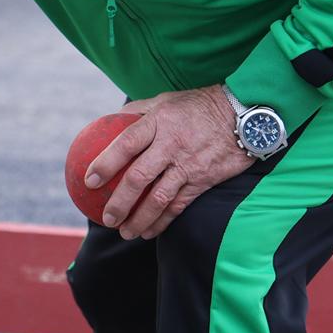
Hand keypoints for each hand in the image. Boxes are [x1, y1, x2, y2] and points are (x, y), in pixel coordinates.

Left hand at [90, 85, 249, 239]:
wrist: (242, 116)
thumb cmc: (198, 106)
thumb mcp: (166, 99)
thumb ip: (138, 110)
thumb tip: (109, 120)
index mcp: (158, 122)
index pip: (126, 144)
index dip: (105, 163)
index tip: (90, 180)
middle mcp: (171, 144)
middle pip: (138, 177)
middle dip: (119, 201)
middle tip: (106, 218)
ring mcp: (187, 165)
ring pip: (158, 198)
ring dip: (139, 219)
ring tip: (125, 233)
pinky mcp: (202, 181)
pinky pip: (178, 206)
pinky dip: (162, 222)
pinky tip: (149, 232)